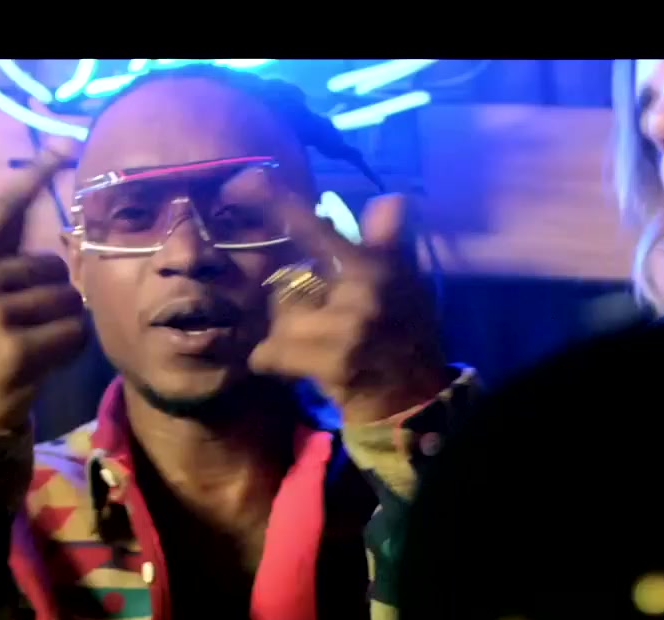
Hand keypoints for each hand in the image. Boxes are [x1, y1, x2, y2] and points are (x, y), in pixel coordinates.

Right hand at [0, 144, 85, 434]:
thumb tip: (35, 211)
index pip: (1, 208)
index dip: (34, 177)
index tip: (61, 148)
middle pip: (52, 264)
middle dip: (54, 292)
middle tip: (33, 322)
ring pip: (68, 299)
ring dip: (66, 322)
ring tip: (38, 344)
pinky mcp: (17, 350)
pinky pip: (73, 332)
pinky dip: (72, 347)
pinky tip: (47, 361)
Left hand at [249, 192, 449, 424]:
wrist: (410, 396)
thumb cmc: (406, 334)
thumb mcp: (407, 283)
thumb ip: (388, 243)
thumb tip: (390, 198)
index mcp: (376, 266)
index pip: (322, 230)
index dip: (283, 205)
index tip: (253, 180)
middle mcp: (362, 290)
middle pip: (289, 282)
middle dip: (294, 301)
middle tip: (322, 319)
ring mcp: (346, 327)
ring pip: (279, 317)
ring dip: (284, 332)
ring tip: (315, 345)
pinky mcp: (328, 361)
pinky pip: (270, 352)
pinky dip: (272, 360)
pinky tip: (292, 365)